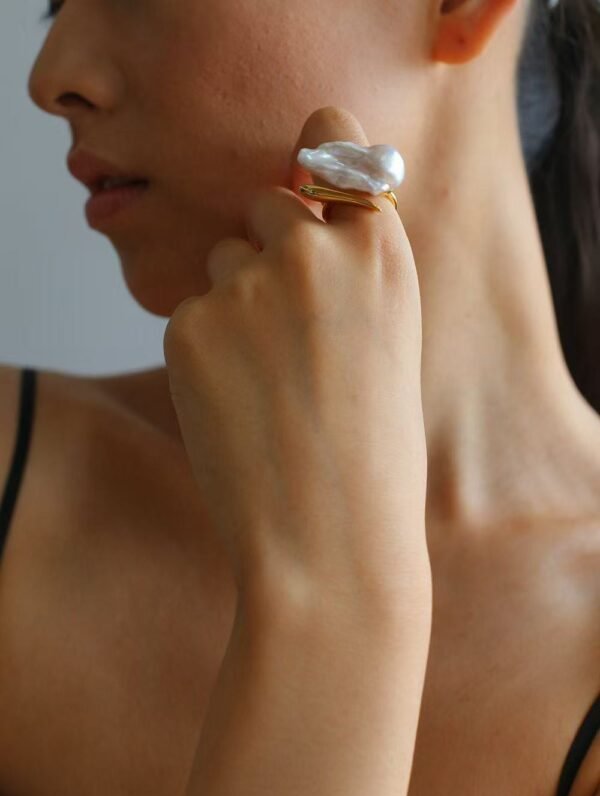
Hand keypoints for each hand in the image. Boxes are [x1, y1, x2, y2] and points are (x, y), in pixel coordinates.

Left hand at [163, 106, 428, 619]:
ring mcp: (245, 285)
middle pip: (264, 206)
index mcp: (379, 253)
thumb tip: (287, 227)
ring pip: (221, 263)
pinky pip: (192, 314)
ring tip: (268, 381)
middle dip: (269, 248)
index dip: (318, 152)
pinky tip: (237, 404)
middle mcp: (312, 251)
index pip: (336, 148)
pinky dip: (206, 350)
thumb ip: (348, 272)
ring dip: (235, 303)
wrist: (329, 533)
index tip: (307, 161)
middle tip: (289, 329)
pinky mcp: (190, 326)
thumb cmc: (370, 448)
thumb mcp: (387, 339)